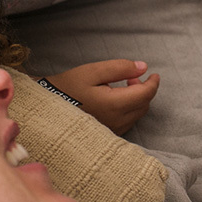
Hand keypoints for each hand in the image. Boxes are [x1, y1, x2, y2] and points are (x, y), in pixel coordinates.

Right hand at [45, 60, 160, 134]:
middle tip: (131, 77)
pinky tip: (116, 100)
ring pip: (137, 115)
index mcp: (114, 105)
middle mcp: (116, 121)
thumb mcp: (92, 71)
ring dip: (137, 99)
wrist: (47, 109)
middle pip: (144, 105)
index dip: (153, 83)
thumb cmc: (67, 87)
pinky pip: (128, 122)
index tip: (154, 74)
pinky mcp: (107, 134)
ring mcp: (112, 130)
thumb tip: (143, 67)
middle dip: (144, 89)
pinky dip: (129, 109)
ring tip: (123, 86)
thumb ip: (120, 68)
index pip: (145, 94)